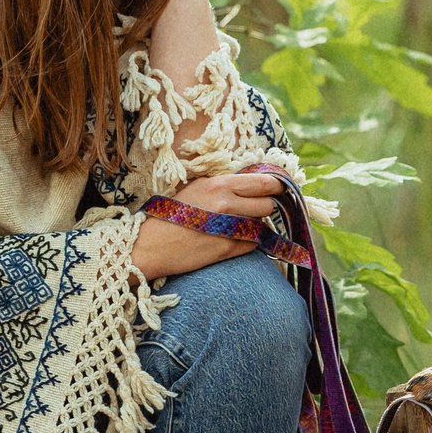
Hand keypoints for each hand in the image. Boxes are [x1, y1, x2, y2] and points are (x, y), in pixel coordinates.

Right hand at [130, 170, 283, 280]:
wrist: (152, 245)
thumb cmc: (173, 213)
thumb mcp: (198, 188)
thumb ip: (226, 185)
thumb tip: (254, 183)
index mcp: (220, 185)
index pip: (265, 182)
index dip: (277, 186)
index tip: (279, 188)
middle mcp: (228, 205)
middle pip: (268, 205)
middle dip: (264, 207)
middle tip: (253, 209)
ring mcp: (230, 229)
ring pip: (262, 224)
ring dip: (255, 224)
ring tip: (237, 224)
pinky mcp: (229, 250)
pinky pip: (253, 243)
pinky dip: (248, 241)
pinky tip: (231, 239)